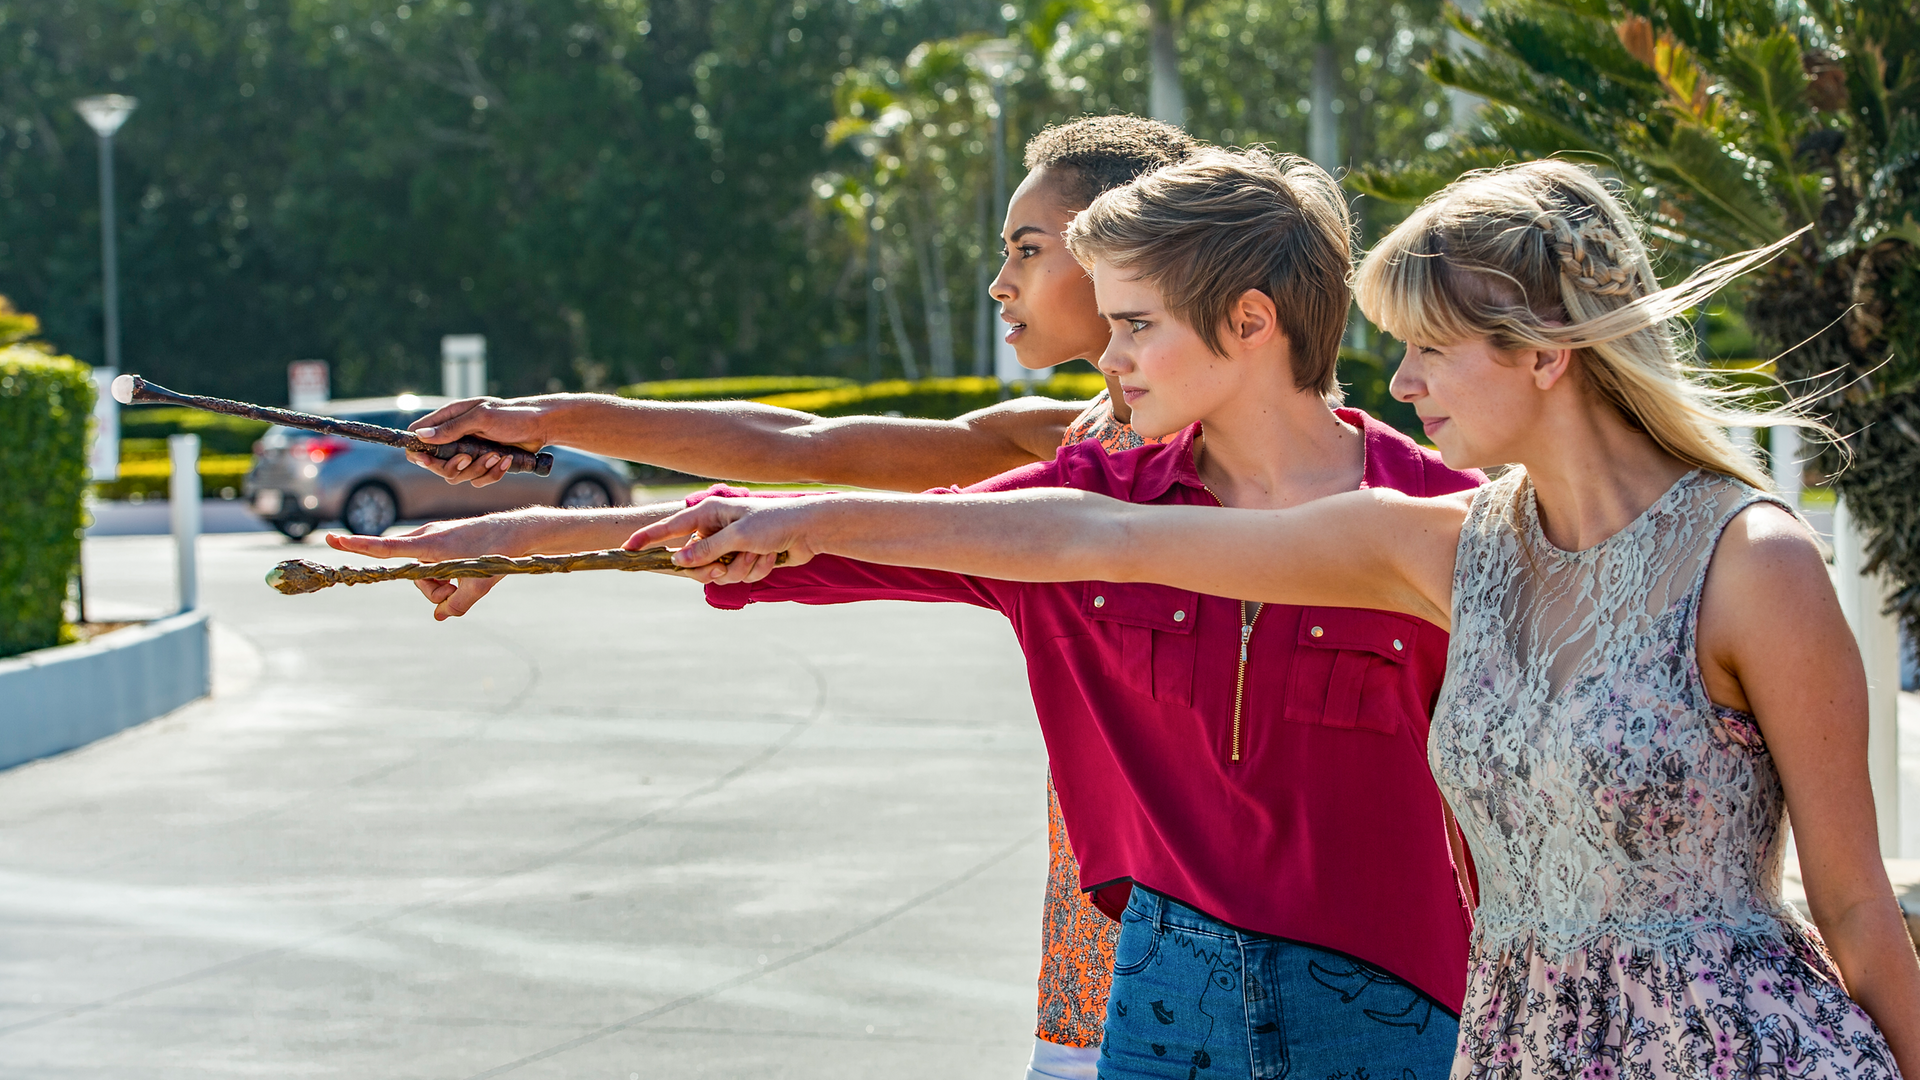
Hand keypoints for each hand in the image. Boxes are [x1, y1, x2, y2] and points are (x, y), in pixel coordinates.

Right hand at [326, 518, 528, 619]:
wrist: (514, 532)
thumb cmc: (496, 555)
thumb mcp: (478, 586)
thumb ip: (456, 604)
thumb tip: (439, 617)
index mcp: (431, 545)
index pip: (386, 547)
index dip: (358, 545)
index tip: (332, 539)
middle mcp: (426, 537)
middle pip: (411, 574)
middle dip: (430, 589)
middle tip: (455, 592)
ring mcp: (432, 538)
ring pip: (422, 572)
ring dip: (439, 584)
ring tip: (464, 582)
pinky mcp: (440, 541)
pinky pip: (431, 565)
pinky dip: (444, 576)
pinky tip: (463, 577)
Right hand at [406, 396, 554, 487]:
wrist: (540, 426)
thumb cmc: (511, 415)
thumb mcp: (481, 418)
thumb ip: (451, 428)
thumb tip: (420, 435)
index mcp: (450, 419)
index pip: (420, 436)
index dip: (418, 450)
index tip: (423, 458)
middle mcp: (456, 437)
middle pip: (436, 464)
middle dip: (451, 466)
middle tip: (467, 458)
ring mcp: (470, 453)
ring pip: (458, 476)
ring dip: (477, 469)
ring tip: (496, 455)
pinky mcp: (485, 465)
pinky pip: (478, 481)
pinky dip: (492, 474)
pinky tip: (505, 461)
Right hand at [624, 498, 821, 584]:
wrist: (810, 530)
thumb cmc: (775, 523)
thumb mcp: (738, 536)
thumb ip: (706, 550)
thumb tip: (678, 560)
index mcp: (710, 512)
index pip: (671, 526)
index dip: (648, 537)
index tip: (627, 548)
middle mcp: (717, 527)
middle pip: (695, 560)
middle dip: (713, 568)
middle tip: (724, 567)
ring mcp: (731, 544)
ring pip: (719, 572)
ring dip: (741, 568)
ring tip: (759, 554)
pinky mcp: (746, 558)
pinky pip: (738, 576)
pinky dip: (755, 570)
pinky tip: (771, 558)